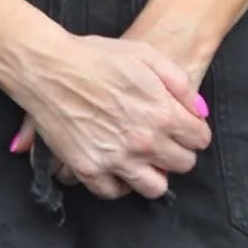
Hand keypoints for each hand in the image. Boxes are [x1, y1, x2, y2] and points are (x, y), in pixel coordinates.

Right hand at [10, 30, 210, 200]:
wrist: (47, 66)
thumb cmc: (95, 56)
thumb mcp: (145, 55)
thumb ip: (179, 84)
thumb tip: (200, 111)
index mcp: (162, 113)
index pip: (199, 140)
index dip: (193, 131)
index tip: (183, 128)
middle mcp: (143, 142)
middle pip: (182, 165)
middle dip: (178, 152)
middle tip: (163, 141)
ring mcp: (115, 159)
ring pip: (154, 187)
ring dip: (153, 174)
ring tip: (143, 160)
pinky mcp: (88, 169)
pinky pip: (113, 192)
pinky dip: (118, 183)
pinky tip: (116, 166)